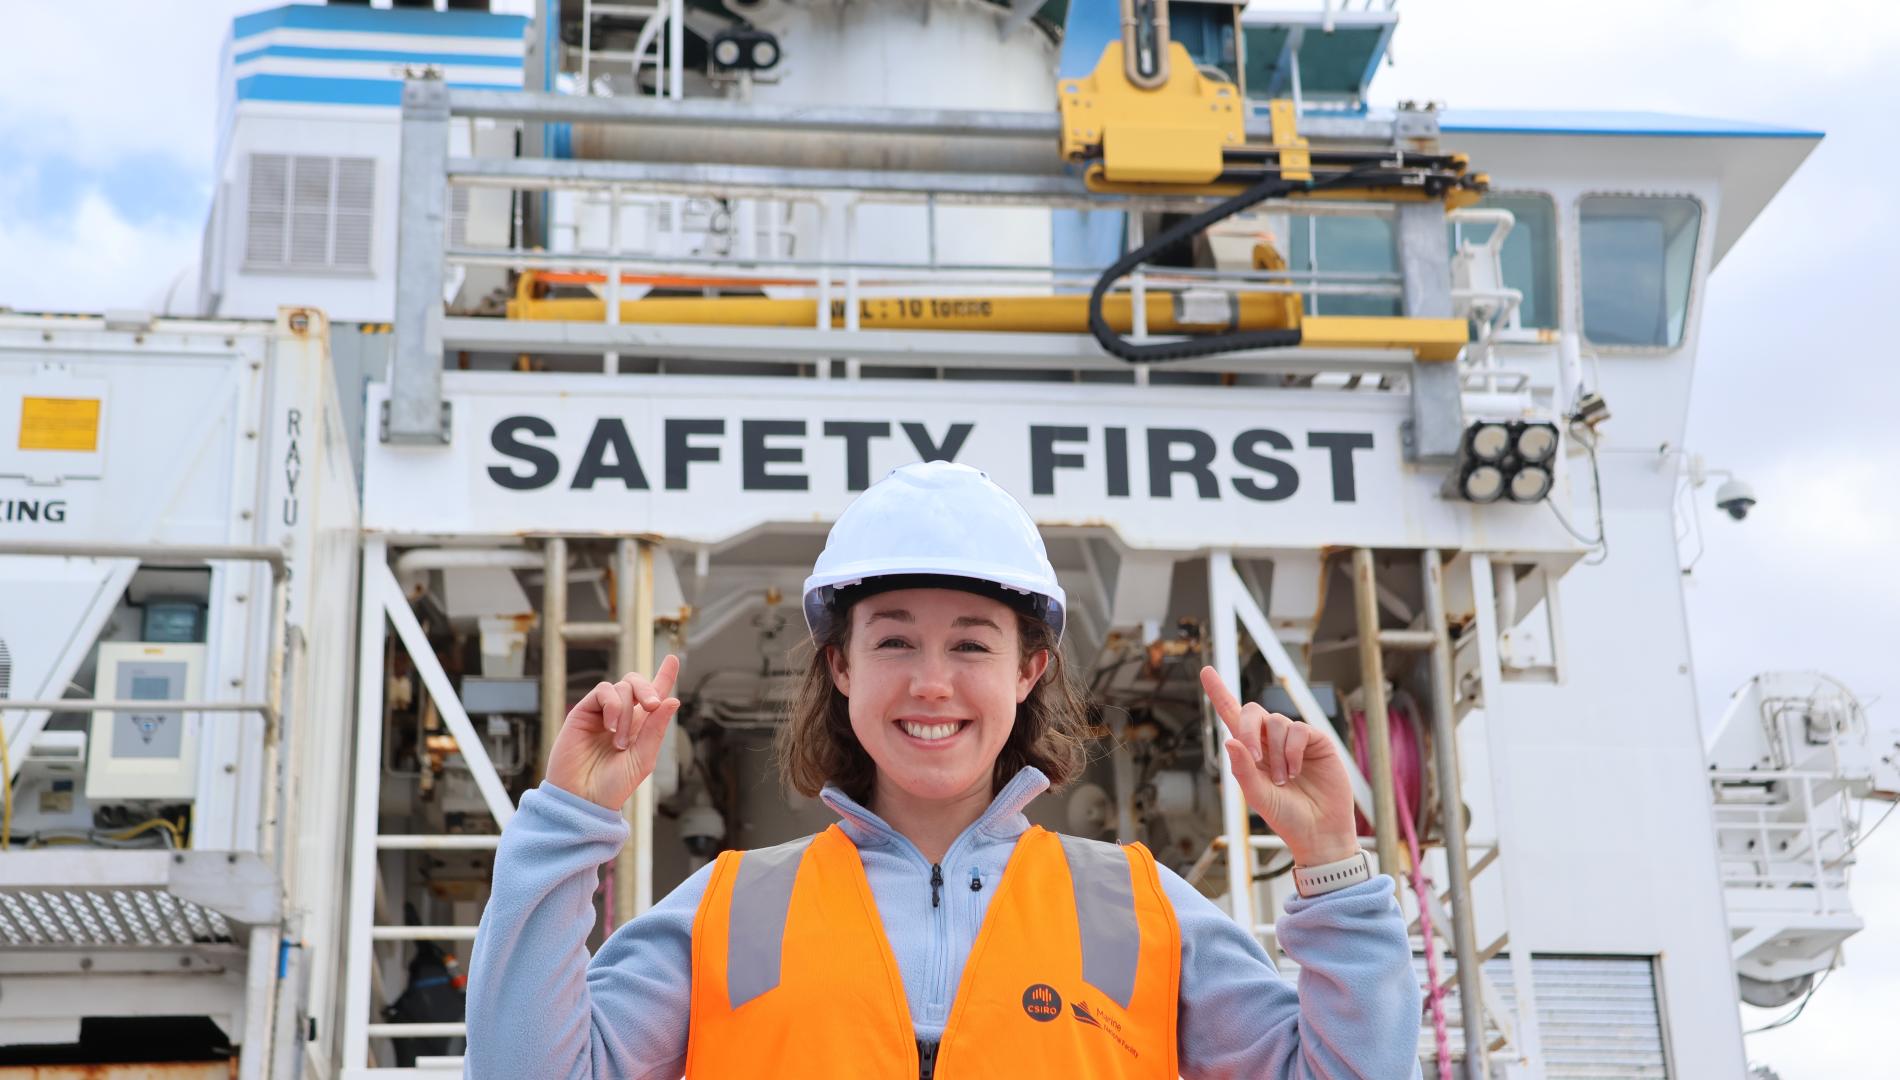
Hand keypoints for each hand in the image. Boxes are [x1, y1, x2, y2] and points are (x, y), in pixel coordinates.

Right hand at [547, 655, 681, 811]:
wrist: (581, 799)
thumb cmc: (612, 786)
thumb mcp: (642, 759)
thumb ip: (656, 729)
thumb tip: (673, 700)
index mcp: (640, 728)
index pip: (654, 696)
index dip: (664, 676)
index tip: (673, 659)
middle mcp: (622, 717)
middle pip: (637, 683)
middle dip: (649, 688)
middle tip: (652, 706)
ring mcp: (602, 713)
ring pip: (621, 687)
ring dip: (626, 712)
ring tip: (619, 741)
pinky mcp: (583, 712)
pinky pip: (602, 691)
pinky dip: (612, 705)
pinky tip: (610, 727)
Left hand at [1199, 666, 1359, 866]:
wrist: (1319, 832)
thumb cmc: (1286, 817)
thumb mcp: (1257, 797)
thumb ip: (1242, 770)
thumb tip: (1229, 739)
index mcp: (1251, 752)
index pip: (1232, 716)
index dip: (1219, 692)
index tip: (1206, 671)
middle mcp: (1271, 742)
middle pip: (1252, 712)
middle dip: (1248, 729)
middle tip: (1254, 757)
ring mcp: (1295, 740)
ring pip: (1277, 722)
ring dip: (1276, 752)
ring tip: (1284, 780)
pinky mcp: (1317, 742)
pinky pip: (1299, 730)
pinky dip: (1294, 750)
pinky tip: (1296, 770)